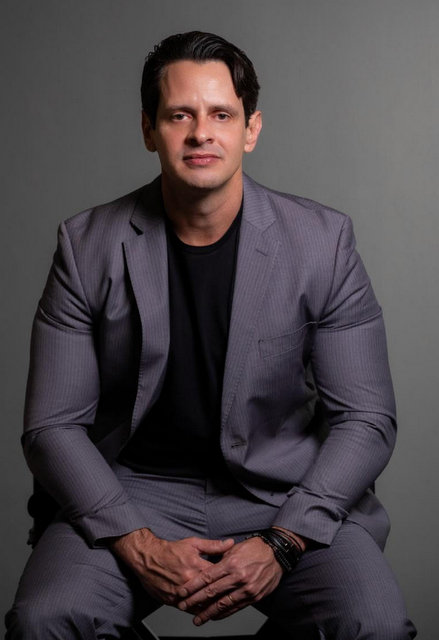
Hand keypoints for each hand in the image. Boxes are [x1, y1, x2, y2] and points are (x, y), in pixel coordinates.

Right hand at [110, 528, 233, 604]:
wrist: (147, 558)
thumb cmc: (170, 550)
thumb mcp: (193, 543)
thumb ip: (213, 546)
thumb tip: (230, 543)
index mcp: (196, 565)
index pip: (219, 576)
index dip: (229, 580)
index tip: (237, 582)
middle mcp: (189, 580)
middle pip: (211, 593)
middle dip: (223, 596)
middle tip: (233, 599)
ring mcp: (180, 592)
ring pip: (200, 604)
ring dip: (211, 607)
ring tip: (222, 609)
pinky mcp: (172, 600)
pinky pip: (188, 609)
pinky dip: (197, 611)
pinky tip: (204, 612)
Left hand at [177, 536, 282, 624]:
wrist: (277, 554)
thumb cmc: (254, 548)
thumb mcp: (235, 548)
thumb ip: (220, 558)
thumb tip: (206, 567)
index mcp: (231, 563)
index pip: (207, 577)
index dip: (192, 586)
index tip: (182, 593)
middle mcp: (238, 577)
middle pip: (212, 592)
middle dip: (195, 601)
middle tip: (183, 607)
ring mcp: (247, 589)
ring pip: (223, 604)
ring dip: (208, 613)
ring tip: (197, 619)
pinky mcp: (254, 597)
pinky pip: (236, 607)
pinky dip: (224, 613)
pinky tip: (215, 617)